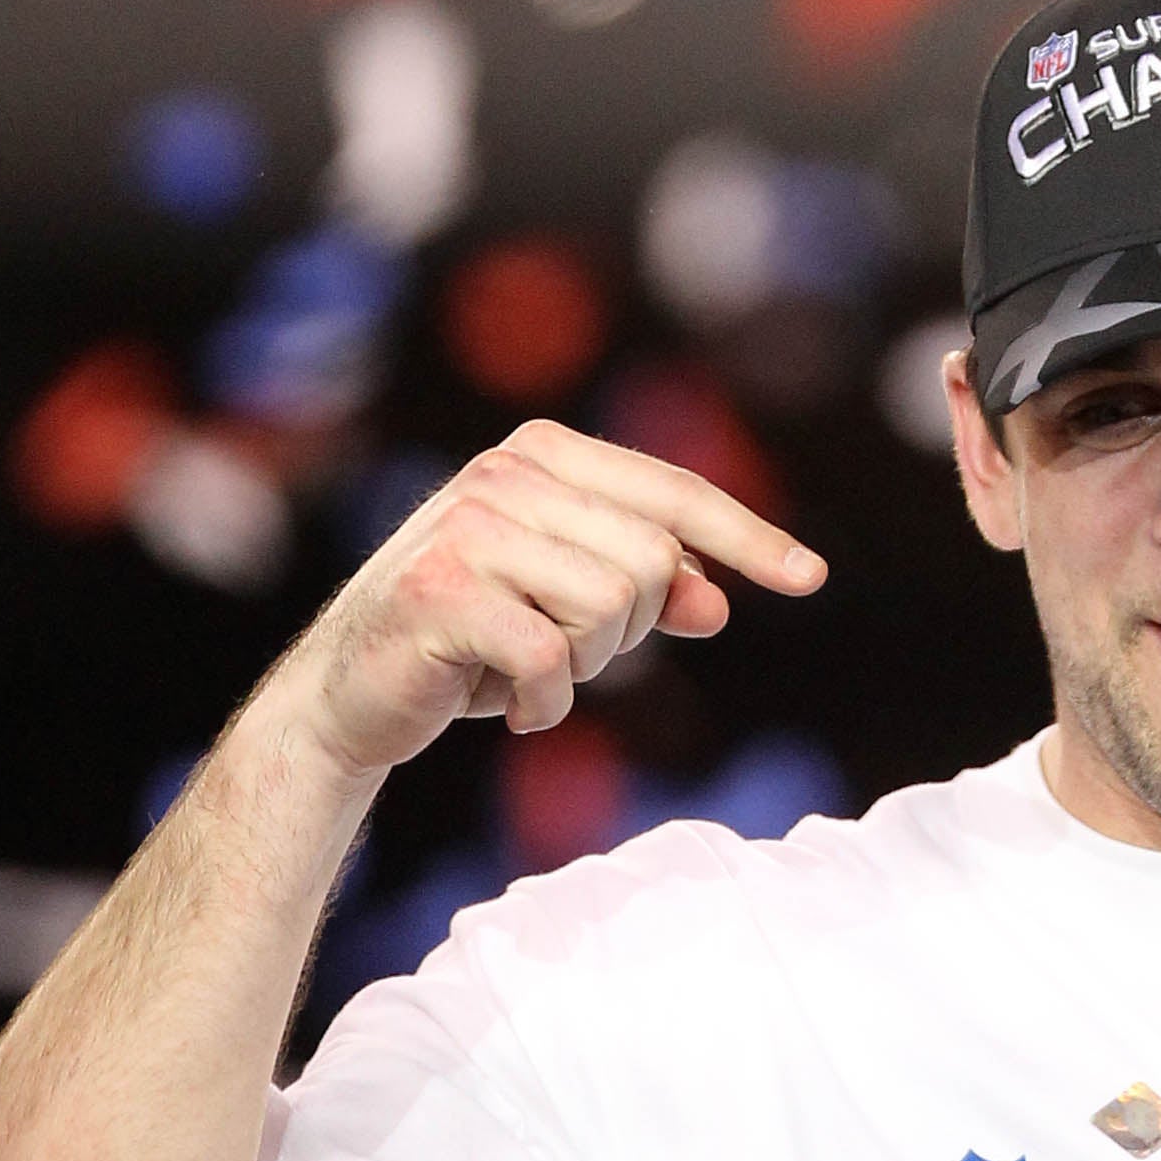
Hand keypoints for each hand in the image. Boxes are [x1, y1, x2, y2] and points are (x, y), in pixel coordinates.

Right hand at [272, 419, 825, 780]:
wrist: (351, 695)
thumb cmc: (472, 642)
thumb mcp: (571, 607)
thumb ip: (647, 589)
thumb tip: (718, 600)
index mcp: (542, 455)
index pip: (672, 493)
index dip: (747, 536)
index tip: (810, 577)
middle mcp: (503, 474)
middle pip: (651, 560)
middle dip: (628, 630)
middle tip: (563, 652)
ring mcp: (466, 528)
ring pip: (612, 606)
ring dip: (586, 666)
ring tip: (527, 671)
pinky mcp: (439, 592)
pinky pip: (554, 657)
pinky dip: (547, 703)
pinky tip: (509, 706)